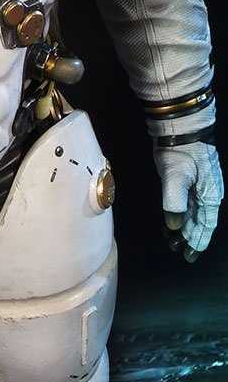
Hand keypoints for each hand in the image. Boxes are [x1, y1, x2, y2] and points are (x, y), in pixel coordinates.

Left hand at [154, 141, 223, 260]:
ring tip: (173, 240)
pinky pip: (188, 203)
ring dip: (184, 227)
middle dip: (190, 236)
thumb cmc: (181, 150)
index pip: (206, 224)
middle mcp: (208, 192)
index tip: (190, 255)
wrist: (180, 126)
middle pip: (201, 220)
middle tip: (178, 250)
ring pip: (194, 212)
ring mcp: (199, 185)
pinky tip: (172, 220)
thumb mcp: (176, 176)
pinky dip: (180, 214)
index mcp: (209, 194)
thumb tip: (174, 225)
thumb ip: (174, 202)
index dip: (198, 241)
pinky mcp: (189, 179)